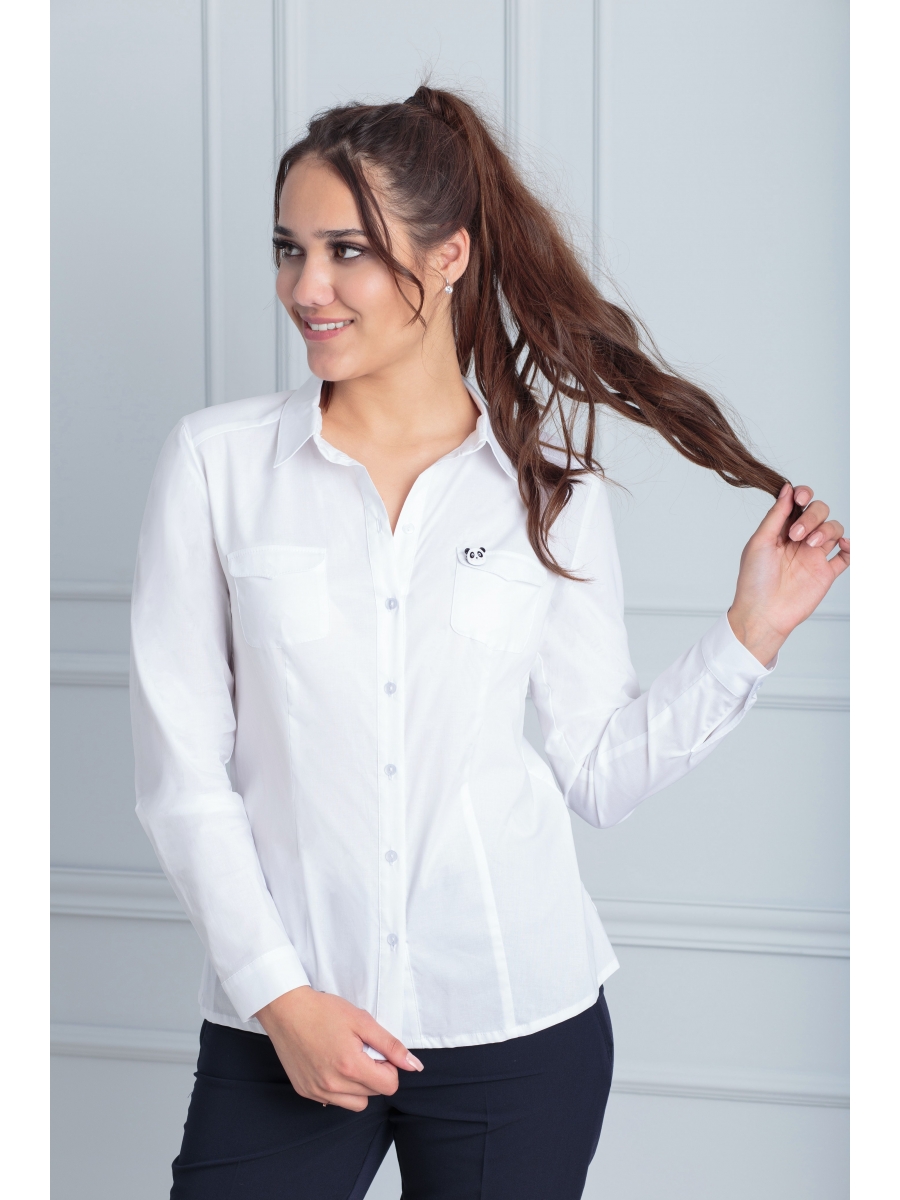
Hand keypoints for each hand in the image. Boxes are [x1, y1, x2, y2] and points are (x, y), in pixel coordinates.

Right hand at [255, 986, 423, 1111]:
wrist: (286, 1010)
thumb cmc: (323, 1011)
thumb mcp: (362, 1021)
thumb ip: (390, 1045)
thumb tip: (414, 1066)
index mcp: (350, 1067)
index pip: (389, 1086)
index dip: (389, 1067)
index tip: (377, 1051)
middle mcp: (333, 1086)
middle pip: (374, 1094)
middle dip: (374, 1074)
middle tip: (360, 1049)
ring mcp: (317, 1092)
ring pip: (355, 1103)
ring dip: (359, 1086)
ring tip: (347, 1060)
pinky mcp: (306, 1092)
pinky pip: (334, 1101)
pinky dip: (339, 1089)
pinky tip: (331, 1065)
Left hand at [728, 483, 849, 665]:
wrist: (763, 614)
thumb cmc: (754, 580)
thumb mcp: (760, 542)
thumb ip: (775, 515)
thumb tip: (786, 488)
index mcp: (780, 529)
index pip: (798, 503)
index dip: (803, 495)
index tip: (800, 499)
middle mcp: (799, 539)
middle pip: (819, 511)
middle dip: (811, 517)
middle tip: (796, 535)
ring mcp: (814, 555)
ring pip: (834, 529)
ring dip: (827, 530)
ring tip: (811, 545)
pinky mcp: (826, 572)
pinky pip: (847, 555)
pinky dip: (851, 547)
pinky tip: (844, 546)